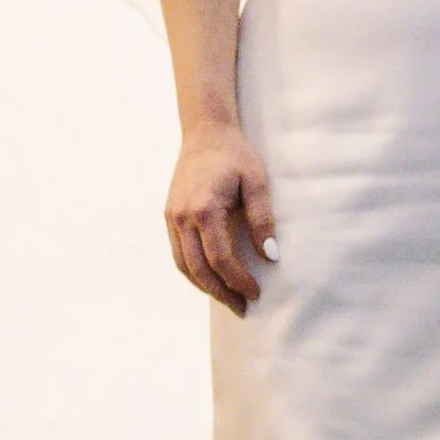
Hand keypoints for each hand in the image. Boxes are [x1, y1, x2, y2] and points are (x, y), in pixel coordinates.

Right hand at [165, 119, 276, 318]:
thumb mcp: (257, 182)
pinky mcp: (169, 215)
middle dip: (220, 292)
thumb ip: (263, 219)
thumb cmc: (235, 155)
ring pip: (183, 265)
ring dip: (204, 286)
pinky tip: (210, 279)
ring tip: (227, 299)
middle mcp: (182, 216)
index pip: (220, 258)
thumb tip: (270, 256)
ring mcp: (171, 217)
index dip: (238, 280)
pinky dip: (193, 271)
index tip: (256, 292)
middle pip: (198, 269)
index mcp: (204, 208)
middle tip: (242, 307)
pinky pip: (178, 253)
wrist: (205, 132)